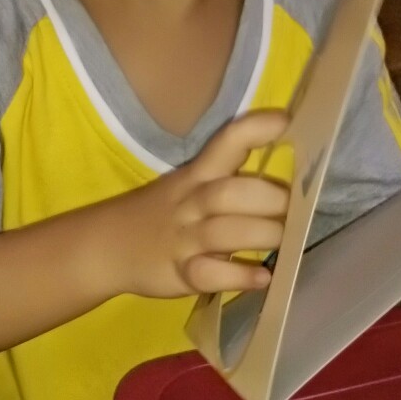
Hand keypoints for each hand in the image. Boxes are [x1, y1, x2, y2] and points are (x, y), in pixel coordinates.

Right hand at [103, 111, 291, 298]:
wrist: (106, 247)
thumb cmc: (160, 215)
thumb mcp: (186, 187)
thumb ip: (228, 181)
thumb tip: (286, 183)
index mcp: (196, 176)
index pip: (224, 144)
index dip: (254, 130)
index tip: (284, 122)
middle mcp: (191, 203)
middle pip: (230, 193)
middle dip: (269, 199)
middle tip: (293, 210)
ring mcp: (184, 240)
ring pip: (224, 232)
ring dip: (261, 235)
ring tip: (283, 242)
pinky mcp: (179, 273)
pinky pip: (209, 274)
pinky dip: (239, 276)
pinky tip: (262, 277)